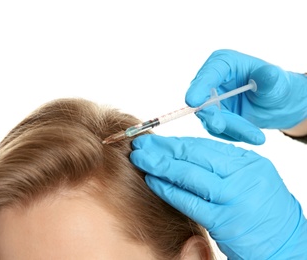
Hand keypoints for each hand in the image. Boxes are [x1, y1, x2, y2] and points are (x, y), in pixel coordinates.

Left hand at [130, 134, 306, 258]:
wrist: (285, 243)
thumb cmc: (264, 209)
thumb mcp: (251, 178)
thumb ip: (224, 164)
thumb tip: (185, 152)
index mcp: (249, 162)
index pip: (205, 146)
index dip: (177, 141)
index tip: (157, 139)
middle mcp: (242, 176)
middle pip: (194, 156)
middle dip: (163, 148)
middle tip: (141, 143)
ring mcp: (233, 198)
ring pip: (189, 175)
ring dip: (160, 165)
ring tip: (139, 158)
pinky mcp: (223, 221)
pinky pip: (189, 201)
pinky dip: (168, 190)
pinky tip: (152, 181)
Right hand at [186, 49, 306, 144]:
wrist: (277, 105)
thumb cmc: (276, 85)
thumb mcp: (276, 81)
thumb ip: (269, 78)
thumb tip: (268, 74)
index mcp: (223, 63)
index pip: (207, 75)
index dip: (198, 88)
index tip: (193, 101)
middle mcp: (211, 81)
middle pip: (203, 100)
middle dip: (211, 115)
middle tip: (219, 126)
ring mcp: (209, 100)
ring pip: (211, 119)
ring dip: (231, 129)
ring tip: (256, 136)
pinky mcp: (212, 117)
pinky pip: (218, 130)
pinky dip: (234, 134)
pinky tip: (252, 134)